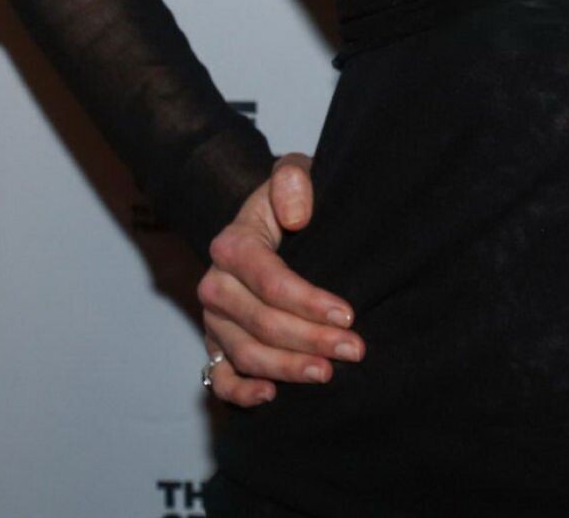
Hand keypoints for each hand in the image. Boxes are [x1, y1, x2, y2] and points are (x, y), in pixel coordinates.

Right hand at [196, 151, 365, 405]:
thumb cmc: (288, 200)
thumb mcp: (294, 172)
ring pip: (246, 355)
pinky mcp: (216, 345)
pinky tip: (271, 396)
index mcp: (232, 244)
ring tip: (328, 374)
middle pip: (261, 323)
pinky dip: (240, 393)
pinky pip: (218, 379)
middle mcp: (216, 285)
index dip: (308, 302)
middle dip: (309, 340)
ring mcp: (214, 320)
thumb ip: (293, 179)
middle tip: (353, 349)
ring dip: (288, 369)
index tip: (347, 314)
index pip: (270, 281)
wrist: (267, 220)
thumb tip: (297, 215)